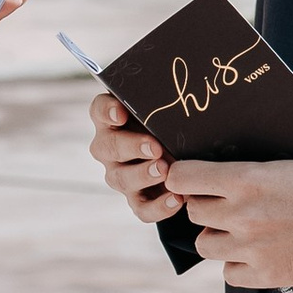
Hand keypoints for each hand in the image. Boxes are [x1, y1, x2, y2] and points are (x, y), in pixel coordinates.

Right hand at [89, 90, 181, 224]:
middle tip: (155, 147)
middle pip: (107, 147)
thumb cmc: (172, 122)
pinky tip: (178, 199)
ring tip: (165, 171)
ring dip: (143, 175)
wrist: (185, 151)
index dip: (107, 112)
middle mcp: (110, 148)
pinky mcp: (137, 199)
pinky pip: (141, 208)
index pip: (99, 110)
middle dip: (131, 147)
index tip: (121, 114)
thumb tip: (192, 84)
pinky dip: (159, 207)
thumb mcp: (168, 109)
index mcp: (112, 119)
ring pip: (121, 179)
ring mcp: (121, 175)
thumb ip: (167, 99)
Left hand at [162, 154, 292, 289]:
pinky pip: (228, 273)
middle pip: (192, 212)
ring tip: (243, 231)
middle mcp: (243, 214)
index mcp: (246, 179)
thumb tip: (212, 169)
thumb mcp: (285, 163)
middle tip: (227, 205)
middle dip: (206, 207)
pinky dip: (238, 265)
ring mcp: (253, 247)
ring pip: (205, 244)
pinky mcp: (266, 275)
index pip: (182, 178)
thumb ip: (247, 170)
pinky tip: (257, 253)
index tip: (188, 181)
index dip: (180, 178)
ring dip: (218, 237)